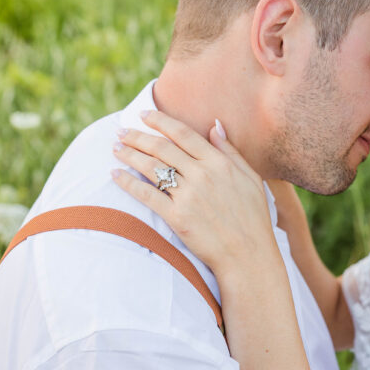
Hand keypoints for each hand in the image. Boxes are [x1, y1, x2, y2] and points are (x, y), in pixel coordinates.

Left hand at [111, 111, 277, 273]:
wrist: (248, 254)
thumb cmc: (253, 217)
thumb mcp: (251, 177)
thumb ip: (231, 150)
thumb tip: (215, 125)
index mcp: (219, 162)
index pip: (183, 134)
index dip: (160, 121)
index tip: (144, 114)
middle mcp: (201, 175)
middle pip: (162, 148)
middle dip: (138, 136)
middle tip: (121, 131)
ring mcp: (188, 196)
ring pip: (151, 167)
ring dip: (129, 155)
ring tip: (116, 148)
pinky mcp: (176, 217)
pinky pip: (146, 194)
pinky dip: (128, 183)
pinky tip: (115, 175)